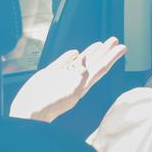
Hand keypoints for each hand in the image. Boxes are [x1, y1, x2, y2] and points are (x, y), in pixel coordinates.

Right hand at [9, 37, 126, 121]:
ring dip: (92, 52)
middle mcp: (75, 79)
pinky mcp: (50, 74)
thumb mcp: (68, 95)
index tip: (122, 48)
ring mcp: (63, 76)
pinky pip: (64, 62)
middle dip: (105, 51)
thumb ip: (78, 79)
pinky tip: (75, 52)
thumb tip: (84, 64)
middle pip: (95, 62)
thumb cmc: (49, 107)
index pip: (101, 68)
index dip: (112, 57)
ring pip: (81, 61)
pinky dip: (70, 56)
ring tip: (101, 44)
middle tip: (115, 40)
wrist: (29, 112)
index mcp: (82, 85)